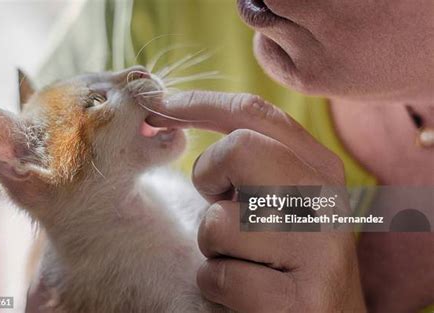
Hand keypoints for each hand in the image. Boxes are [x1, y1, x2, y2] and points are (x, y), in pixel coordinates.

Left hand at [147, 91, 366, 312]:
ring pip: (218, 222)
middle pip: (238, 149)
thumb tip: (167, 116)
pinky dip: (218, 284)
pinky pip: (221, 276)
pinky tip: (246, 293)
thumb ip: (246, 158)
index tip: (156, 108)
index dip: (198, 104)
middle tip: (222, 202)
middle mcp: (325, 201)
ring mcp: (318, 251)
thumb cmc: (284, 252)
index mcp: (319, 167)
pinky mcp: (301, 301)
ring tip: (244, 258)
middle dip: (209, 177)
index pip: (254, 114)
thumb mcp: (277, 194)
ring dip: (212, 245)